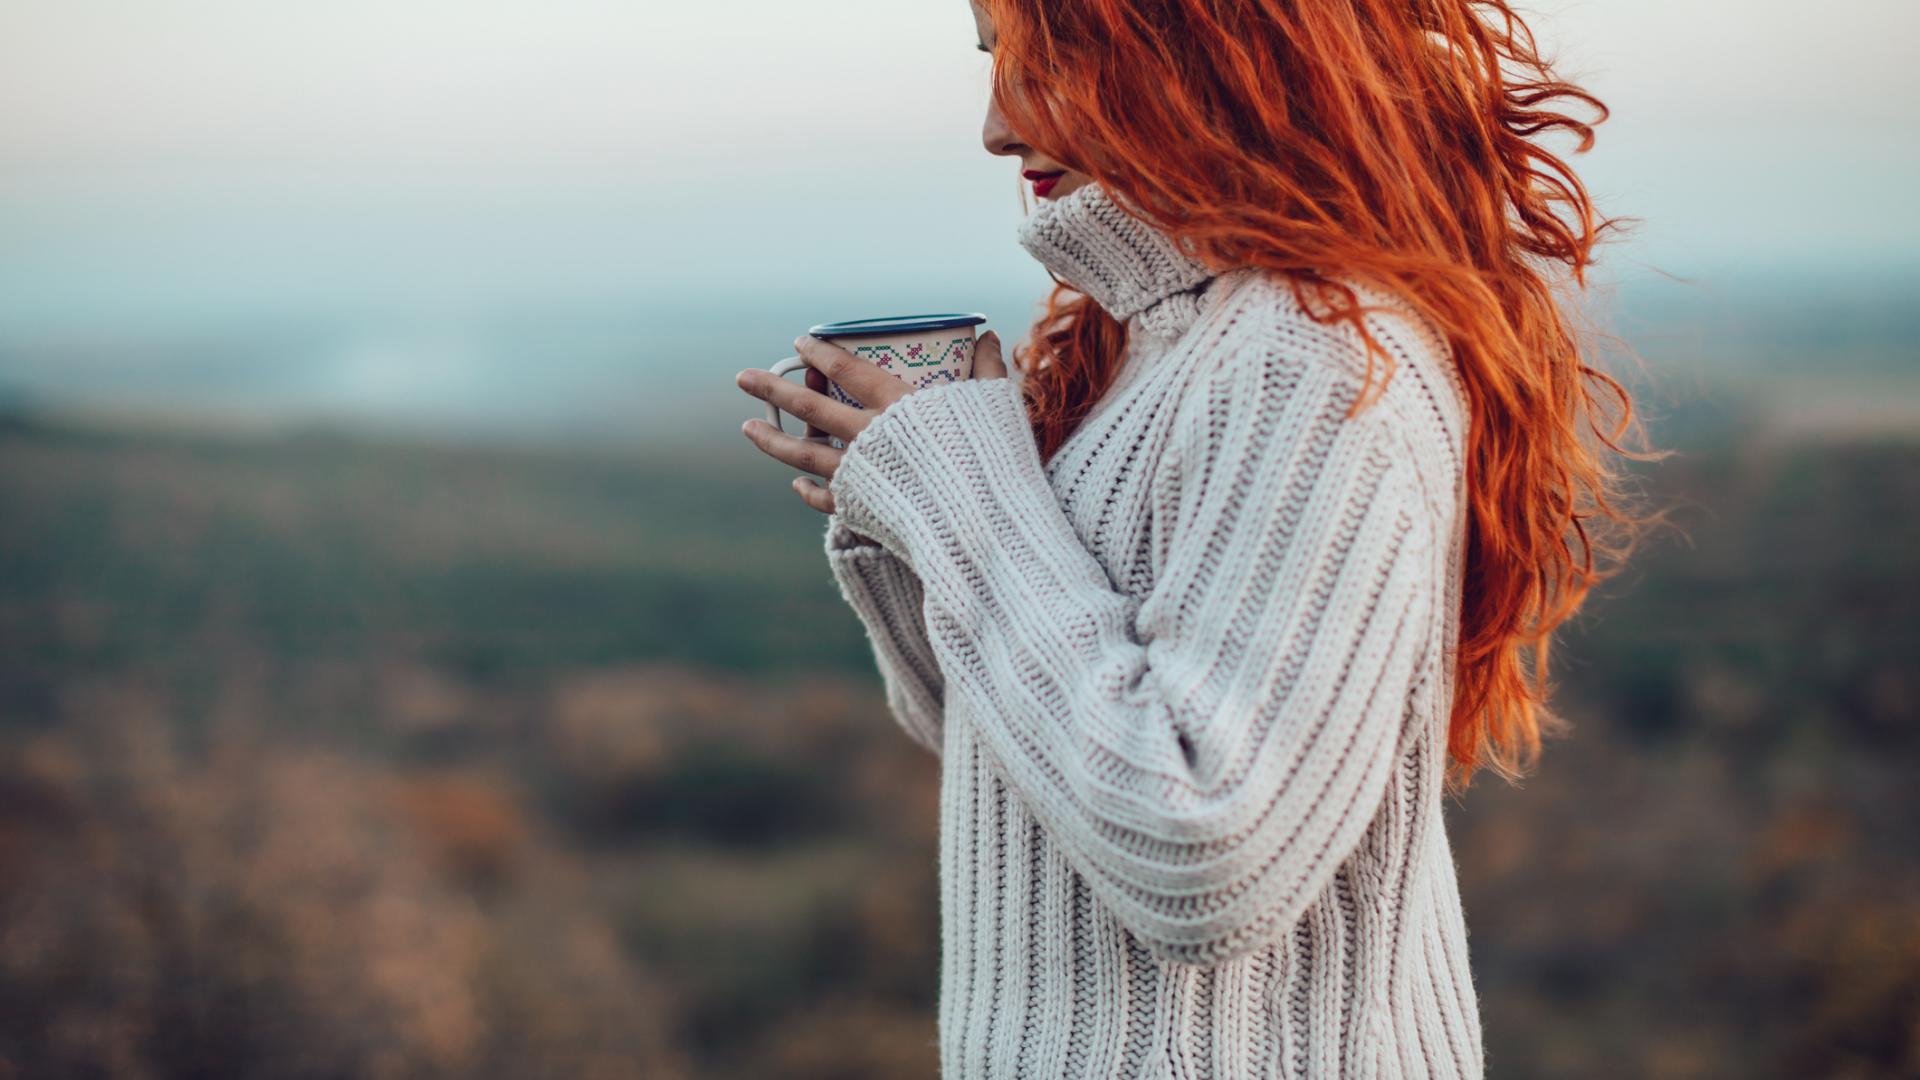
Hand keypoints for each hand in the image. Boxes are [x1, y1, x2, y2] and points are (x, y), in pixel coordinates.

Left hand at [735, 329, 1008, 515]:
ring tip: (748, 428)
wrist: (984, 525)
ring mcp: (861, 475)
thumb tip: (990, 336)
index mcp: (898, 405)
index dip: (822, 354)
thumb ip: (987, 369)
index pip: (848, 371)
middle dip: (774, 389)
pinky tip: (797, 485)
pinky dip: (809, 491)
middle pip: (811, 408)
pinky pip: (827, 499)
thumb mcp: (994, 405)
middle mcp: (869, 437)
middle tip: (744, 378)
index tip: (801, 342)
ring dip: (773, 439)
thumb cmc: (993, 459)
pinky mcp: (864, 509)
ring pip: (806, 453)